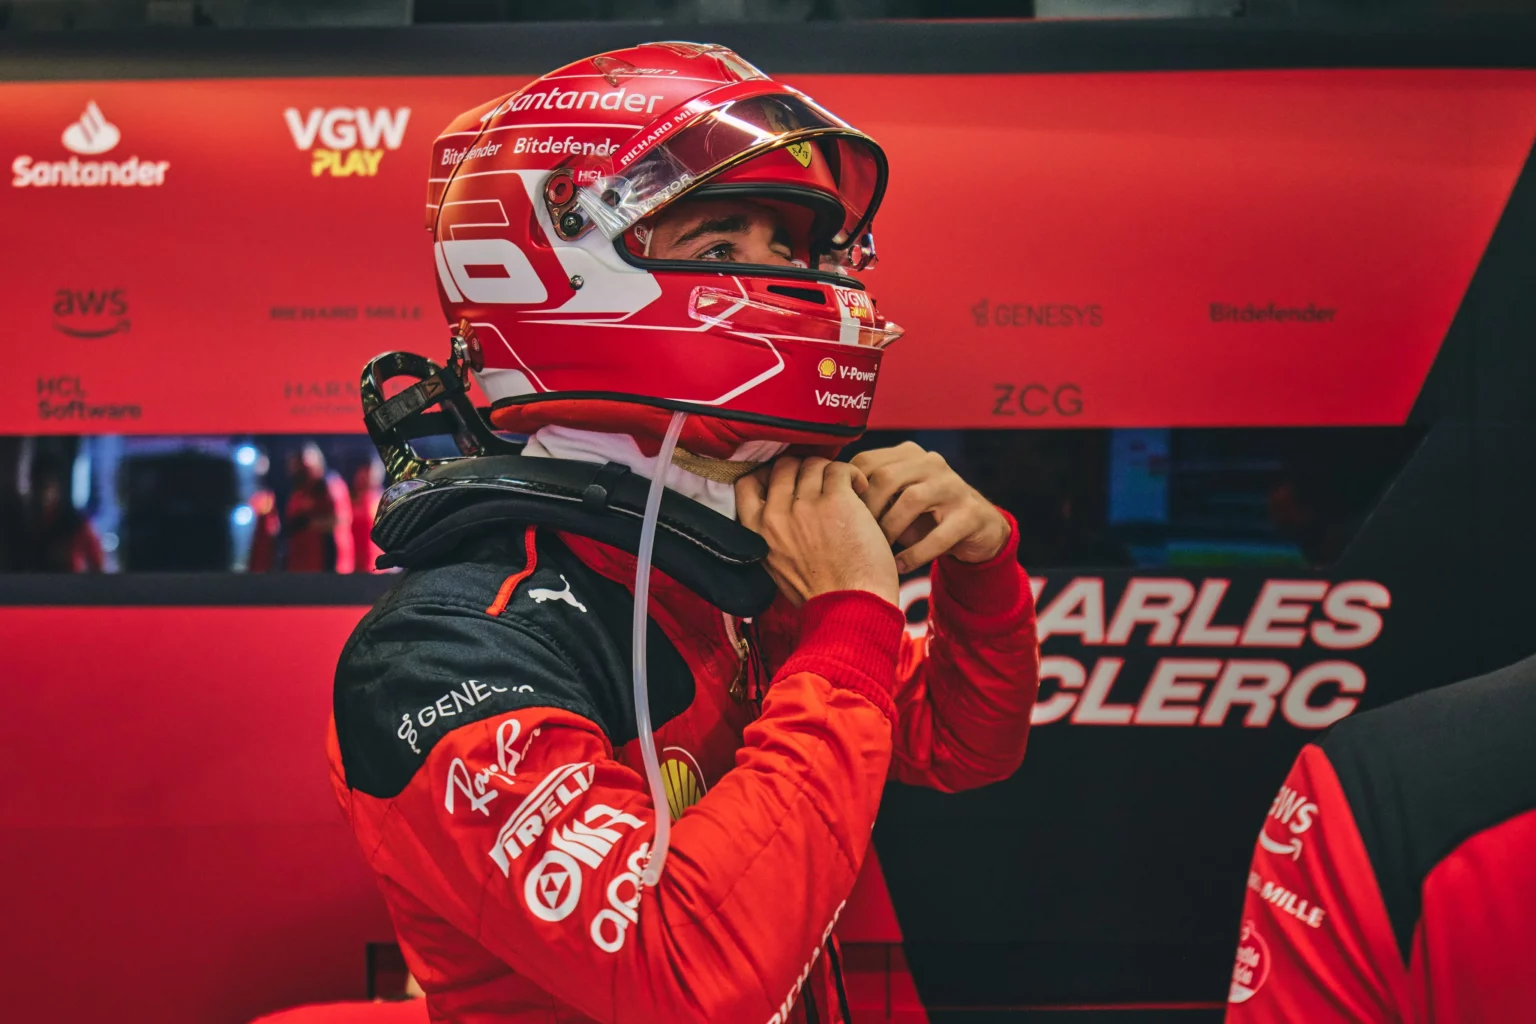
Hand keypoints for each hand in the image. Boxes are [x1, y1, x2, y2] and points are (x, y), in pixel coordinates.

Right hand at [736, 456, 898, 606]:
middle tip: (822, 484)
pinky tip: (860, 490)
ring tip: (846, 490)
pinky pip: (840, 468)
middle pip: (783, 465)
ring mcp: (805, 506)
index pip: (747, 482)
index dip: (768, 474)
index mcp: (757, 532)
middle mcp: (776, 515)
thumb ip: (772, 535)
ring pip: (812, 464)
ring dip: (830, 472)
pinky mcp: (835, 501)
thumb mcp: (776, 566)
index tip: (789, 482)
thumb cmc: (821, 595)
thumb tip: (783, 505)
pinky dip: (852, 475)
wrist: (850, 610)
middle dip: (803, 469)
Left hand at [850, 441, 1010, 572]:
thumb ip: (868, 493)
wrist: (977, 531)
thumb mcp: (895, 500)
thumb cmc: (923, 517)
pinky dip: (915, 553)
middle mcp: (932, 463)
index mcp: (909, 455)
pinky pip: (939, 534)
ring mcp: (954, 486)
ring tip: (878, 550)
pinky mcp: (971, 514)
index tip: (839, 516)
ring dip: (889, 529)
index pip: (867, 461)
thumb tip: (824, 500)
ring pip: (912, 500)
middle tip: (855, 536)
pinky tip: (899, 565)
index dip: (850, 488)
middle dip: (866, 510)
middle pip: (886, 477)